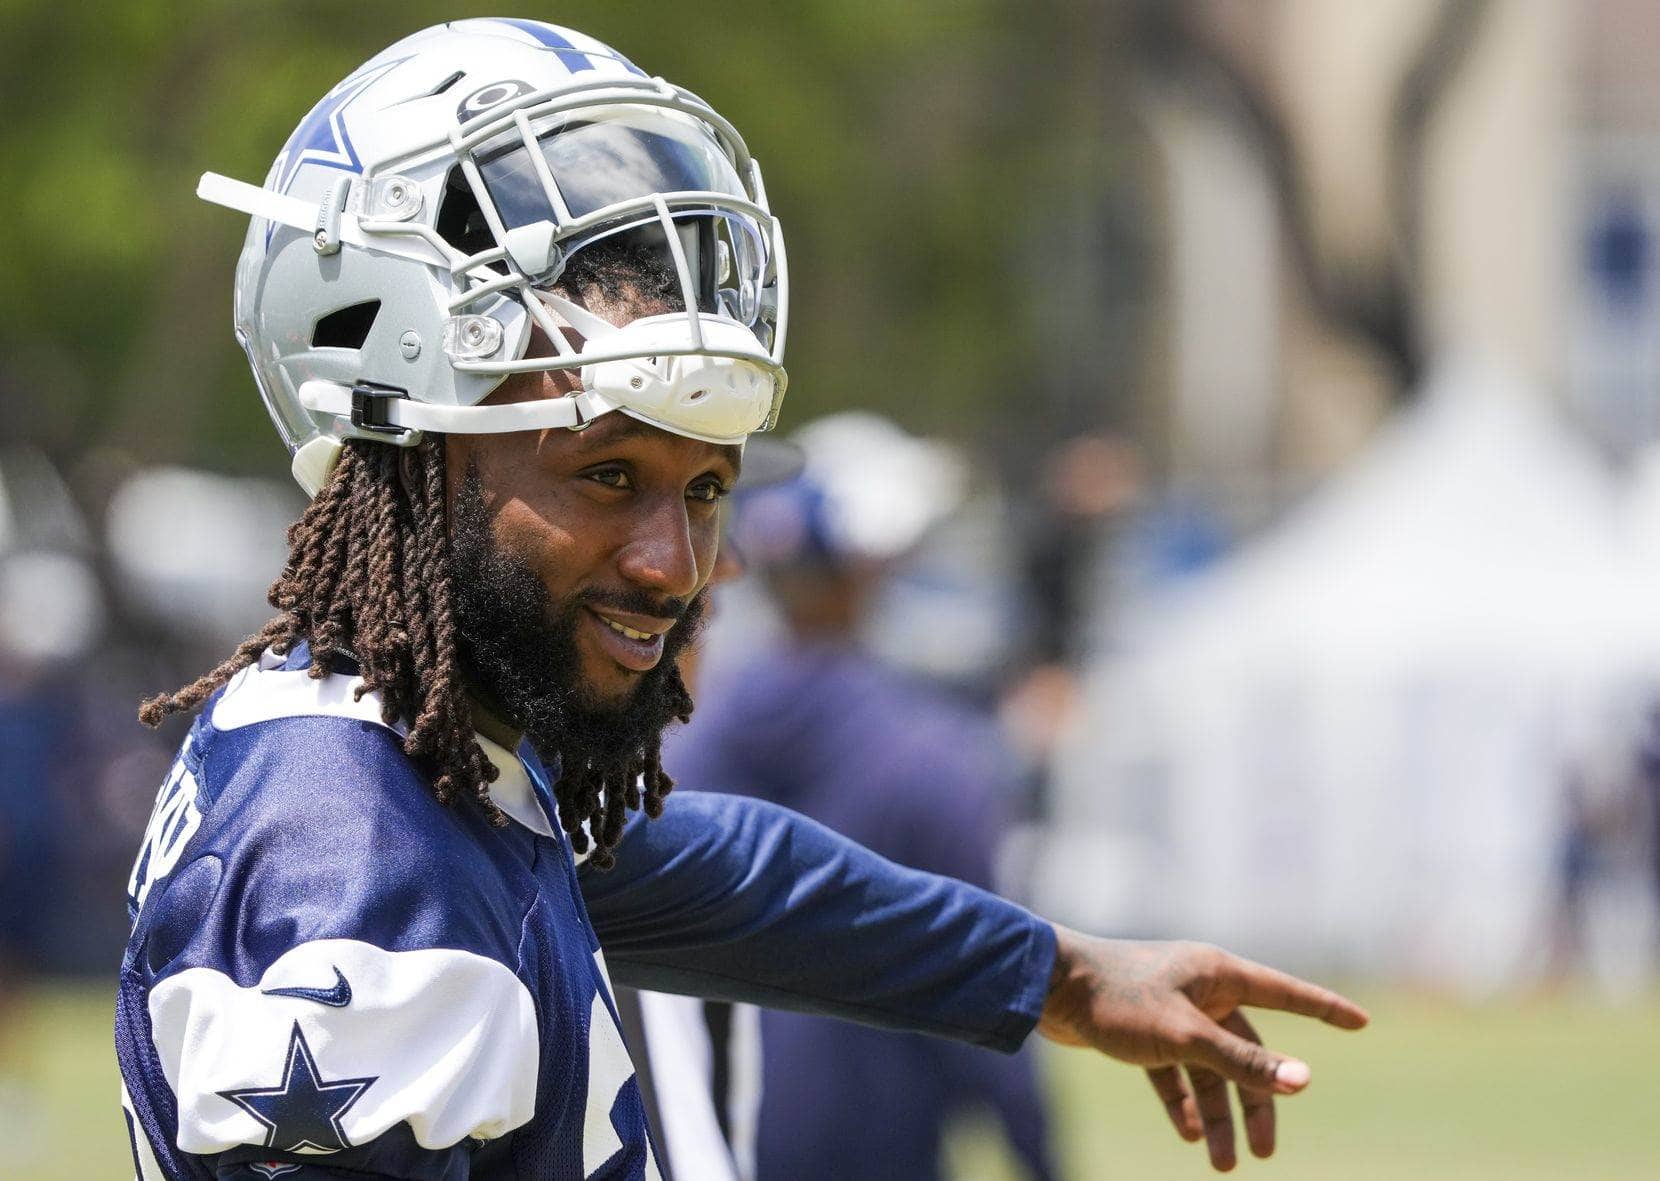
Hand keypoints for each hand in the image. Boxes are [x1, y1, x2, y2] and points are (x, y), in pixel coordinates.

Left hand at [1037, 927, 1367, 1171]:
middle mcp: (1199, 988)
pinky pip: (1174, 1071)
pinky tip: (1186, 1133)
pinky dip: (1181, 1101)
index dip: (1324, 1010)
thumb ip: (1243, 1062)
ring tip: (1220, 1164)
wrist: (1046, 989)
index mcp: (1217, 973)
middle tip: (1264, 1154)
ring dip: (1215, 1113)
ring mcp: (1170, 1009)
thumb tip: (1303, 1082)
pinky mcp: (1141, 1030)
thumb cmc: (1117, 999)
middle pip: (1246, 1049)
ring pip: (1208, 1068)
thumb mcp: (1186, 1037)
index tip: (1361, 1022)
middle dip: (1256, 1101)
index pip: (1285, 993)